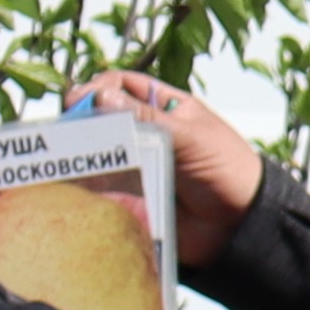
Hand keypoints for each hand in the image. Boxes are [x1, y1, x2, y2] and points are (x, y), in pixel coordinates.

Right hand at [70, 72, 256, 268]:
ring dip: (80, 150)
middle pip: (102, 116)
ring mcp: (138, 161)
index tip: (81, 100)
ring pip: (97, 149)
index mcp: (166, 108)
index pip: (122, 85)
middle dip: (81, 119)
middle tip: (67, 128)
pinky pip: (102, 182)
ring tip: (66, 154)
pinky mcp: (132, 190)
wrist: (243, 225)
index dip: (99, 87)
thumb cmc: (230, 172)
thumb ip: (149, 119)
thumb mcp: (192, 138)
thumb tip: (101, 97)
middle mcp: (147, 132)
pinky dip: (88, 180)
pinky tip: (77, 179)